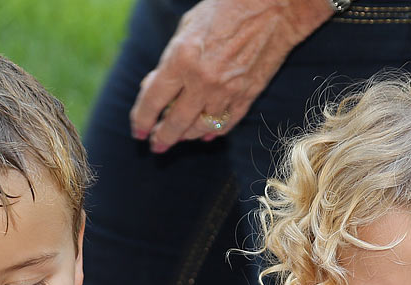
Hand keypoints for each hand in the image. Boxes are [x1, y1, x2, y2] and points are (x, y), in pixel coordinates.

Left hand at [129, 0, 331, 152]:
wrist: (273, 6)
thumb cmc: (225, 9)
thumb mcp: (187, 28)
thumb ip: (170, 61)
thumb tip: (154, 88)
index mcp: (182, 58)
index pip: (153, 100)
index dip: (142, 119)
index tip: (138, 131)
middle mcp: (202, 80)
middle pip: (175, 123)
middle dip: (161, 138)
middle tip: (155, 145)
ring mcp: (226, 91)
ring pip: (200, 128)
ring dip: (186, 136)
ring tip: (179, 137)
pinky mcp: (247, 96)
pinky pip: (226, 124)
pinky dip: (213, 132)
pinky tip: (205, 134)